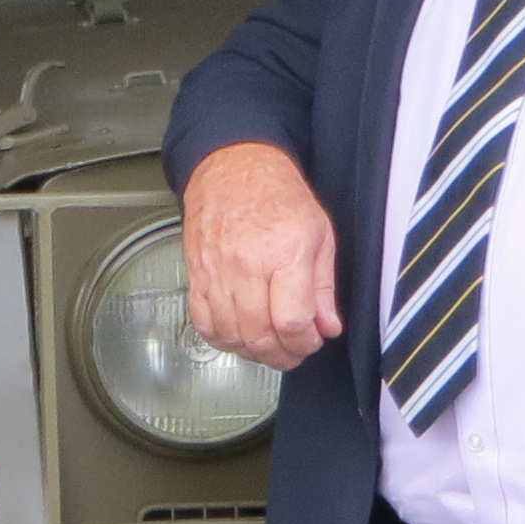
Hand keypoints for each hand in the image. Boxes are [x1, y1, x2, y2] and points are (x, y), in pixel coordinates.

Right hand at [182, 142, 342, 368]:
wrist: (233, 168)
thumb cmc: (277, 194)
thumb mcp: (319, 234)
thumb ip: (323, 287)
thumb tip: (327, 326)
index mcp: (285, 253)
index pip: (292, 321)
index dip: (305, 342)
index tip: (312, 339)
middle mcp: (247, 265)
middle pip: (260, 336)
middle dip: (282, 355)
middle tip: (293, 351)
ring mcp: (217, 272)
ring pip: (231, 336)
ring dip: (253, 351)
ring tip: (268, 344)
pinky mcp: (197, 276)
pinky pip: (204, 323)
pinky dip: (222, 338)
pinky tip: (239, 334)